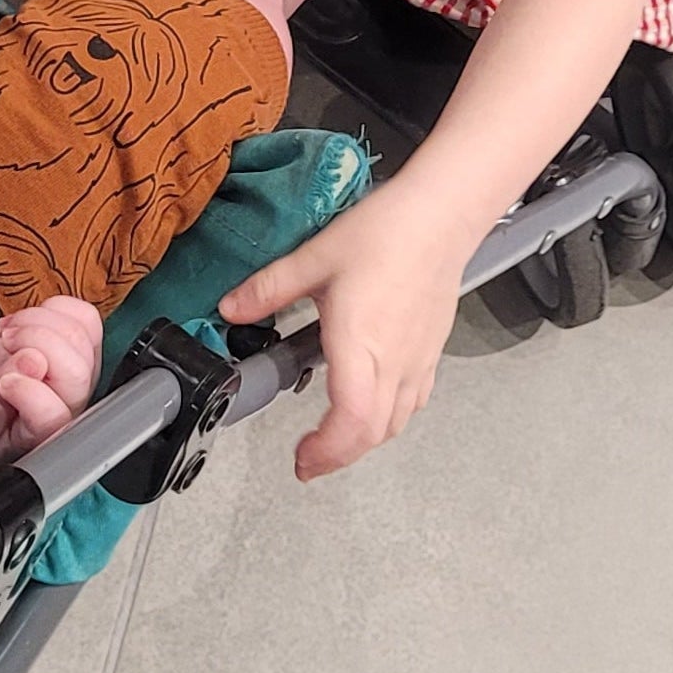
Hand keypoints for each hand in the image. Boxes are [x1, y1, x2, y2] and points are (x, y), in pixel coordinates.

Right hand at [0, 297, 102, 466]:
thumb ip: (1, 392)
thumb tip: (32, 359)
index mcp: (47, 433)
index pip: (54, 413)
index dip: (26, 391)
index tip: (2, 383)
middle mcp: (73, 404)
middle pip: (74, 368)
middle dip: (34, 342)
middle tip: (5, 342)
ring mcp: (82, 372)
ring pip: (80, 333)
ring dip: (39, 321)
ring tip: (10, 332)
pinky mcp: (81, 345)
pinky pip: (83, 315)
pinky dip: (52, 308)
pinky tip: (26, 322)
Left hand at [220, 180, 471, 479]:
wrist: (440, 214)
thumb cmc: (387, 232)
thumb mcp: (315, 257)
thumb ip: (269, 288)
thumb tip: (231, 307)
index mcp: (360, 345)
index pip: (351, 423)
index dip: (327, 452)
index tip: (301, 458)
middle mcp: (394, 361)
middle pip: (373, 435)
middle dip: (338, 456)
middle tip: (309, 457)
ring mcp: (418, 360)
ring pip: (396, 422)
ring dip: (363, 439)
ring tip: (335, 435)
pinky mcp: (431, 350)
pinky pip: (414, 400)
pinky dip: (389, 416)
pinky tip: (373, 400)